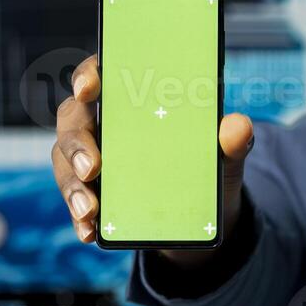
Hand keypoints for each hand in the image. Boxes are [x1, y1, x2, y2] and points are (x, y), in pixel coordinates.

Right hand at [52, 53, 255, 265]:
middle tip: (92, 167)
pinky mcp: (88, 191)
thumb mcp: (224, 156)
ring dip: (73, 187)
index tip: (88, 88)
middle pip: (73, 119)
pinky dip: (79, 217)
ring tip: (90, 210)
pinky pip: (75, 200)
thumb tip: (239, 126)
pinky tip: (88, 231)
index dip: (89, 75)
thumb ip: (232, 140)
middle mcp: (102, 121)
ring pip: (66, 162)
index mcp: (132, 97)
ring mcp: (90, 156)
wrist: (199, 215)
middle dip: (77, 143)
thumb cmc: (204, 165)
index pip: (102, 73)